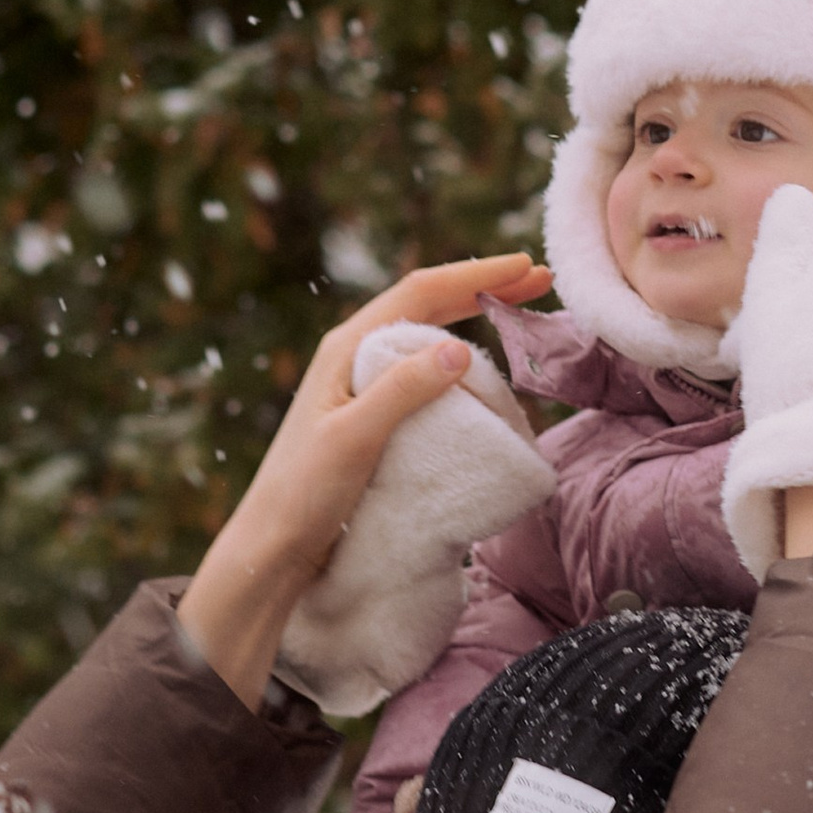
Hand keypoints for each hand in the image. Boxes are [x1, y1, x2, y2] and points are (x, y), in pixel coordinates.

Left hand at [179, 255, 550, 705]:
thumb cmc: (305, 493)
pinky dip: (457, 356)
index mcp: (346, 347)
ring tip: (517, 312)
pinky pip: (420, 369)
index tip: (526, 267)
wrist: (274, 545)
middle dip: (482, 287)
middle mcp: (352, 354)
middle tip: (538, 280)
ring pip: (425, 333)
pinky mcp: (369, 412)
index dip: (476, 275)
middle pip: (427, 304)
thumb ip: (402, 391)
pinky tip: (478, 368)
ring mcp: (360, 382)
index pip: (421, 292)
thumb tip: (459, 348)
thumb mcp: (354, 439)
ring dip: (472, 318)